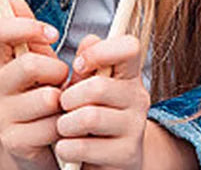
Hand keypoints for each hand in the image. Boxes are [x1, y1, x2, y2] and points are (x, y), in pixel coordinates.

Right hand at [0, 0, 68, 169]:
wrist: (37, 142)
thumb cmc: (41, 89)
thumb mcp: (39, 57)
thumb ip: (32, 31)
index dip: (26, 25)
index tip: (54, 33)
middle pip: (29, 64)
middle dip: (56, 69)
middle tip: (61, 77)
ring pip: (46, 98)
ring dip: (63, 99)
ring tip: (61, 102)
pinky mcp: (14, 142)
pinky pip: (52, 126)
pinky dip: (64, 124)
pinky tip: (59, 124)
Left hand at [54, 34, 150, 169]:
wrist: (108, 162)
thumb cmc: (91, 116)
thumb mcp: (87, 85)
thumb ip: (87, 61)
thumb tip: (88, 41)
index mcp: (130, 74)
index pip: (129, 46)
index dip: (100, 51)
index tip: (79, 66)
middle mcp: (138, 97)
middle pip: (98, 86)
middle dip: (68, 97)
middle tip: (62, 106)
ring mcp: (136, 127)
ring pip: (90, 117)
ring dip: (65, 124)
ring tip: (63, 127)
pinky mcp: (127, 155)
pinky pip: (86, 146)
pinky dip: (66, 147)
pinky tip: (66, 147)